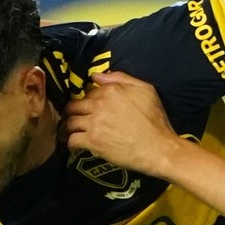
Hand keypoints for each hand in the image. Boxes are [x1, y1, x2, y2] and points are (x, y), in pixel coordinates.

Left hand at [63, 70, 183, 174]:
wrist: (158, 148)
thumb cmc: (155, 120)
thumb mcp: (145, 90)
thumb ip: (121, 78)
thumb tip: (96, 76)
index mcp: (110, 91)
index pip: (88, 93)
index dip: (87, 101)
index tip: (86, 108)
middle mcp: (98, 104)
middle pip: (73, 106)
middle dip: (70, 113)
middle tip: (71, 120)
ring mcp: (93, 123)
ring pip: (69, 123)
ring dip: (66, 128)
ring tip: (67, 133)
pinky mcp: (92, 141)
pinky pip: (72, 140)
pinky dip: (70, 143)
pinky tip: (73, 145)